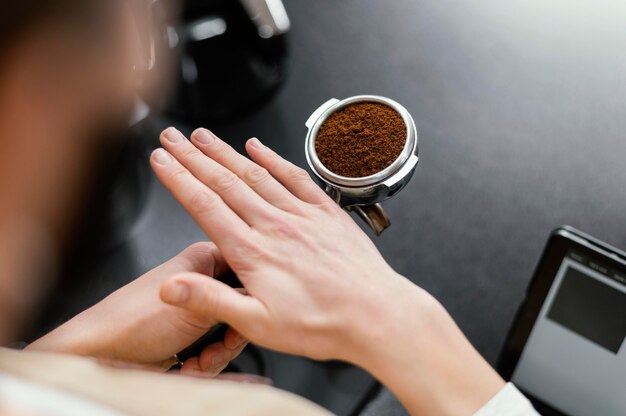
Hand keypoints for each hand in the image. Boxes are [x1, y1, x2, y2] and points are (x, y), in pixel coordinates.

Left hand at [27, 243, 246, 375]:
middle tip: (224, 344)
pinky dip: (204, 365)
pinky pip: (214, 352)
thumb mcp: (199, 308)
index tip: (261, 310)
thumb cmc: (135, 321)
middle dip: (233, 335)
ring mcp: (195, 311)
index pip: (249, 268)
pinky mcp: (189, 336)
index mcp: (205, 260)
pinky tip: (188, 369)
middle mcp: (202, 283)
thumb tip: (267, 299)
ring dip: (217, 355)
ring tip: (198, 362)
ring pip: (229, 335)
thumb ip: (238, 299)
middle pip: (242, 307)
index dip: (256, 293)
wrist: (101, 355)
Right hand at [151, 128, 403, 361]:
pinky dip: (274, 159)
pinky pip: (296, 177)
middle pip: (225, 182)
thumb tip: (169, 288)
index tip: (160, 161)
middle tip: (172, 137)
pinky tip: (259, 147)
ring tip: (203, 136)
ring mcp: (301, 215)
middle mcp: (274, 226)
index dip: (178, 180)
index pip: (205, 206)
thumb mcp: (258, 325)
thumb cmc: (322, 324)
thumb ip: (210, 300)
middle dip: (193, 157)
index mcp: (253, 252)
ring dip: (226, 152)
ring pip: (255, 174)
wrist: (376, 315)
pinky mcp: (326, 213)